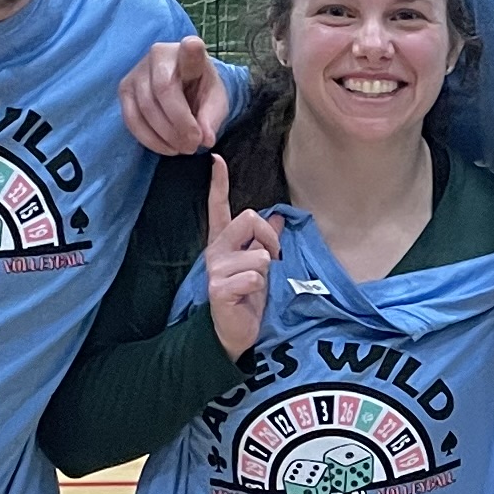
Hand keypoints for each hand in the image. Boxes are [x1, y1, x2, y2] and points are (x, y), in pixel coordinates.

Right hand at [123, 33, 231, 155]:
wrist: (184, 88)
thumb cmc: (201, 91)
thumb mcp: (216, 102)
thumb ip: (212, 118)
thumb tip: (205, 139)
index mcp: (189, 51)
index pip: (189, 50)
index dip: (190, 50)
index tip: (192, 45)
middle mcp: (159, 54)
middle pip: (163, 90)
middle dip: (179, 124)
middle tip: (193, 145)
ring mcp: (137, 71)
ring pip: (146, 108)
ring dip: (165, 136)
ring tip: (183, 148)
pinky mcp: (124, 89)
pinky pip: (131, 119)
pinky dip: (150, 139)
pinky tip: (166, 147)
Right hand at [200, 160, 283, 358]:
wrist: (234, 334)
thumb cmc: (248, 299)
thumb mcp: (261, 266)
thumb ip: (265, 241)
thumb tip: (278, 217)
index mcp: (224, 243)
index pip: (219, 207)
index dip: (218, 184)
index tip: (216, 159)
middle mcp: (216, 252)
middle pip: (249, 218)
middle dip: (271, 239)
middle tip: (273, 260)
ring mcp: (215, 270)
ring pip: (259, 254)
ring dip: (268, 272)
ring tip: (257, 287)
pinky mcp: (219, 288)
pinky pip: (254, 277)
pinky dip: (259, 288)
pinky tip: (249, 298)